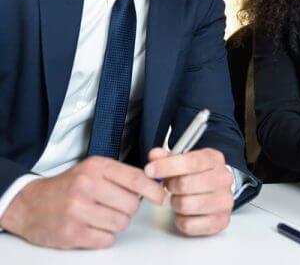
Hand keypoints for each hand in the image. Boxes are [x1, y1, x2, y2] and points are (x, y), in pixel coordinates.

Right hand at [0, 157, 164, 248]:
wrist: (31, 204)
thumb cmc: (68, 186)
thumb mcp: (94, 169)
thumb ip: (122, 174)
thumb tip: (154, 182)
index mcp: (97, 167)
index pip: (136, 178)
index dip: (153, 190)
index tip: (161, 197)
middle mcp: (87, 186)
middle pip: (131, 204)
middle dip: (129, 208)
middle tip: (116, 206)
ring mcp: (78, 210)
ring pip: (121, 223)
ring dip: (117, 223)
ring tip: (102, 215)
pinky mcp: (72, 233)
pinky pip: (106, 239)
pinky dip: (104, 236)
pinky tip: (92, 227)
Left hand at [145, 148, 233, 236]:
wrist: (218, 191)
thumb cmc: (199, 175)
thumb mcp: (185, 160)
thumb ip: (167, 157)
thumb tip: (154, 155)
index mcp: (214, 159)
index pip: (190, 162)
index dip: (167, 166)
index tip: (150, 170)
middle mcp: (223, 178)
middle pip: (184, 184)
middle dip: (170, 186)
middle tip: (169, 186)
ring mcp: (224, 201)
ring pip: (185, 205)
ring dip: (175, 203)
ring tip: (178, 198)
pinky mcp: (220, 221)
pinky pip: (188, 224)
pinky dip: (180, 220)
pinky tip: (185, 212)